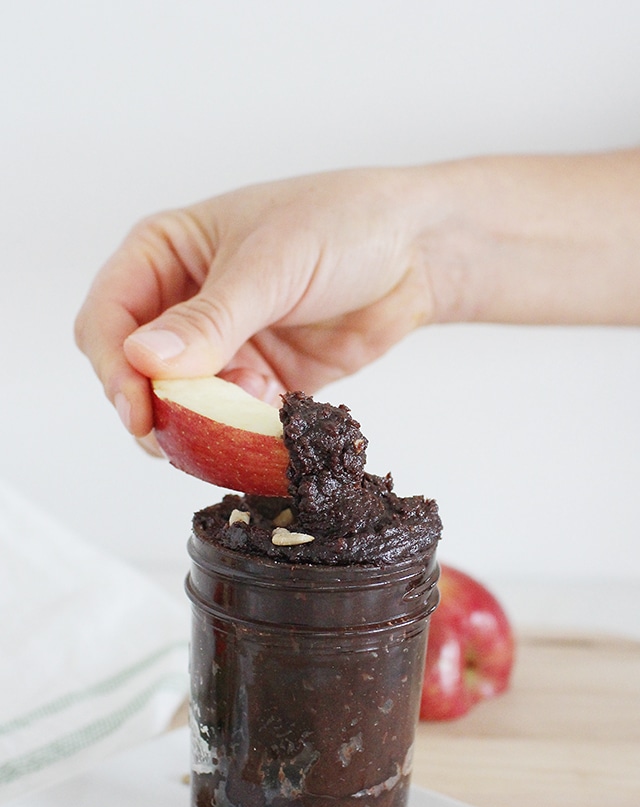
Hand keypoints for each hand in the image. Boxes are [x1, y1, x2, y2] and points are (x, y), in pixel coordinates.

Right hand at [74, 167, 450, 438]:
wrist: (417, 250)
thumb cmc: (342, 224)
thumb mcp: (271, 263)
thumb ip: (211, 318)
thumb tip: (144, 360)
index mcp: (164, 253)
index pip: (109, 317)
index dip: (114, 366)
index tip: (137, 408)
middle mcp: (183, 303)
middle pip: (136, 371)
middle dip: (156, 404)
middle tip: (180, 434)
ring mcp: (222, 346)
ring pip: (183, 403)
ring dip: (205, 420)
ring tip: (249, 404)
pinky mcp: (260, 380)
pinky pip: (232, 419)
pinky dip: (243, 428)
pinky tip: (273, 410)